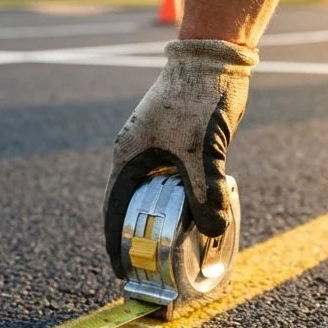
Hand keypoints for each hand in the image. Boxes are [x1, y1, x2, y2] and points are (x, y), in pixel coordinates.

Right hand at [103, 39, 257, 275]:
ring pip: (154, 195)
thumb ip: (205, 190)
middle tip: (150, 265)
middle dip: (139, 236)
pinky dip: (181, 203)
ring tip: (173, 249)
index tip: (121, 270)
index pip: (114, 209)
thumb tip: (213, 228)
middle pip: (132, 206)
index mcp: (129, 156)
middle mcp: (137, 155)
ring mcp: (155, 150)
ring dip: (162, 220)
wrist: (213, 57)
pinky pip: (172, 183)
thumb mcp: (202, 149)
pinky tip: (196, 217)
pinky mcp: (176, 146)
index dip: (115, 243)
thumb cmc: (198, 97)